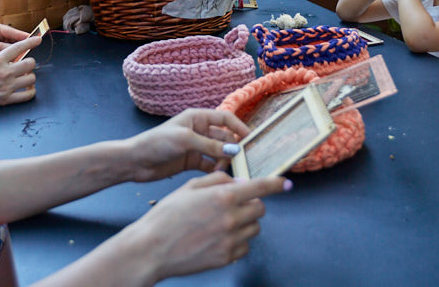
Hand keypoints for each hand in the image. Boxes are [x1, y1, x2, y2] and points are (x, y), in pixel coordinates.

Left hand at [0, 23, 30, 69]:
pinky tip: (15, 68)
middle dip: (23, 48)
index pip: (15, 33)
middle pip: (16, 43)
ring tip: (24, 62)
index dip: (25, 37)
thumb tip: (13, 51)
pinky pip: (7, 62)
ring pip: (13, 54)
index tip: (36, 40)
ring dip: (18, 58)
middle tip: (32, 53)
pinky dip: (11, 64)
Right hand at [0, 37, 40, 115]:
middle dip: (29, 62)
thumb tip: (3, 59)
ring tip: (25, 77)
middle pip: (29, 63)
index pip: (18, 47)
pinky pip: (27, 95)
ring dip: (29, 76)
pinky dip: (30, 91)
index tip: (38, 39)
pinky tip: (26, 89)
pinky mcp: (5, 100)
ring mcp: (6, 87)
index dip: (30, 41)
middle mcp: (3, 72)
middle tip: (25, 64)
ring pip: (31, 78)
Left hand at [124, 108, 248, 181]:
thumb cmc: (157, 143)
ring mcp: (196, 146)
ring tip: (225, 172)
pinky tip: (219, 178)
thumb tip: (235, 150)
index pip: (225, 118)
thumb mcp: (185, 140)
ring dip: (224, 161)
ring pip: (219, 153)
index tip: (251, 140)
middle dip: (232, 149)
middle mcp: (199, 130)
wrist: (135, 161)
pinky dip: (215, 170)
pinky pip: (210, 165)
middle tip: (240, 163)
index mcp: (197, 117)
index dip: (239, 127)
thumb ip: (210, 146)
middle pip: (224, 138)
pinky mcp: (192, 162)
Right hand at [128, 171, 287, 280]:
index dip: (275, 184)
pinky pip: (245, 247)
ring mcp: (230, 239)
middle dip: (252, 203)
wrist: (152, 248)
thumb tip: (238, 182)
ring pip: (254, 228)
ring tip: (223, 222)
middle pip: (260, 208)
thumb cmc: (167, 216)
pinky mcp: (226, 257)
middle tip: (236, 204)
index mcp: (223, 196)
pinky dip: (238, 241)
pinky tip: (220, 237)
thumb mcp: (190, 187)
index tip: (286, 184)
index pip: (259, 187)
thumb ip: (217, 181)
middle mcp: (231, 218)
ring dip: (245, 222)